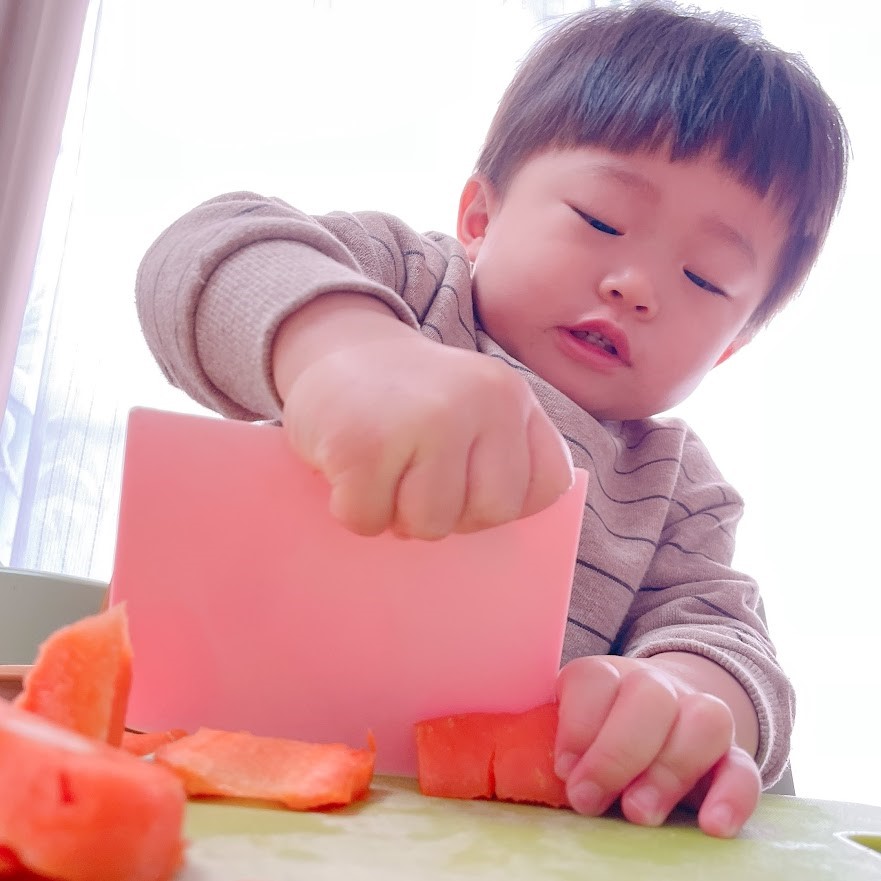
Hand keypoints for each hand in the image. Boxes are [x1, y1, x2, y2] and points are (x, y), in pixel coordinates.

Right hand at [277, 304, 572, 538]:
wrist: (335, 345)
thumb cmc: (407, 398)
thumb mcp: (473, 406)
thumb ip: (500, 455)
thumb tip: (490, 523)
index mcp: (511, 396)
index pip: (548, 485)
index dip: (504, 500)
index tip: (467, 479)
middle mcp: (479, 400)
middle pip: (491, 513)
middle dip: (451, 513)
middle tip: (416, 478)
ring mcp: (425, 420)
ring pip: (430, 524)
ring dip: (397, 515)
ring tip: (384, 471)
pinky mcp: (364, 445)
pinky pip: (369, 520)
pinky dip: (353, 509)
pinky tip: (350, 469)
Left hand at [554, 655, 761, 837]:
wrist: (660, 725)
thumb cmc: (600, 738)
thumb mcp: (572, 734)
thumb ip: (563, 745)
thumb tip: (546, 772)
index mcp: (608, 677)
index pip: (595, 679)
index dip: (577, 724)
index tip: (564, 770)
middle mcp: (656, 686)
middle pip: (650, 695)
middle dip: (617, 753)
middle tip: (589, 800)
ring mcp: (699, 716)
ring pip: (705, 722)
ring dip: (669, 771)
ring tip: (638, 814)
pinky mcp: (734, 756)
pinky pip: (745, 767)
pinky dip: (732, 797)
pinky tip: (713, 826)